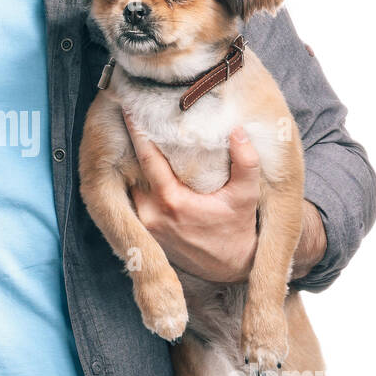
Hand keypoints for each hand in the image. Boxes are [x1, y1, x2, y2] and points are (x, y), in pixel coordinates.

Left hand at [122, 111, 259, 282]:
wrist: (230, 267)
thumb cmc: (238, 228)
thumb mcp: (247, 195)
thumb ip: (245, 162)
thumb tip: (237, 130)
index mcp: (171, 202)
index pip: (146, 159)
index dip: (137, 132)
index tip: (128, 108)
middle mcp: (151, 214)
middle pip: (134, 170)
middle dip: (133, 143)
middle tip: (130, 112)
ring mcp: (145, 225)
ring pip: (132, 185)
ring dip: (133, 164)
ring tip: (134, 135)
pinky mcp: (145, 232)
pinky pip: (134, 201)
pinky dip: (136, 183)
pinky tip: (138, 165)